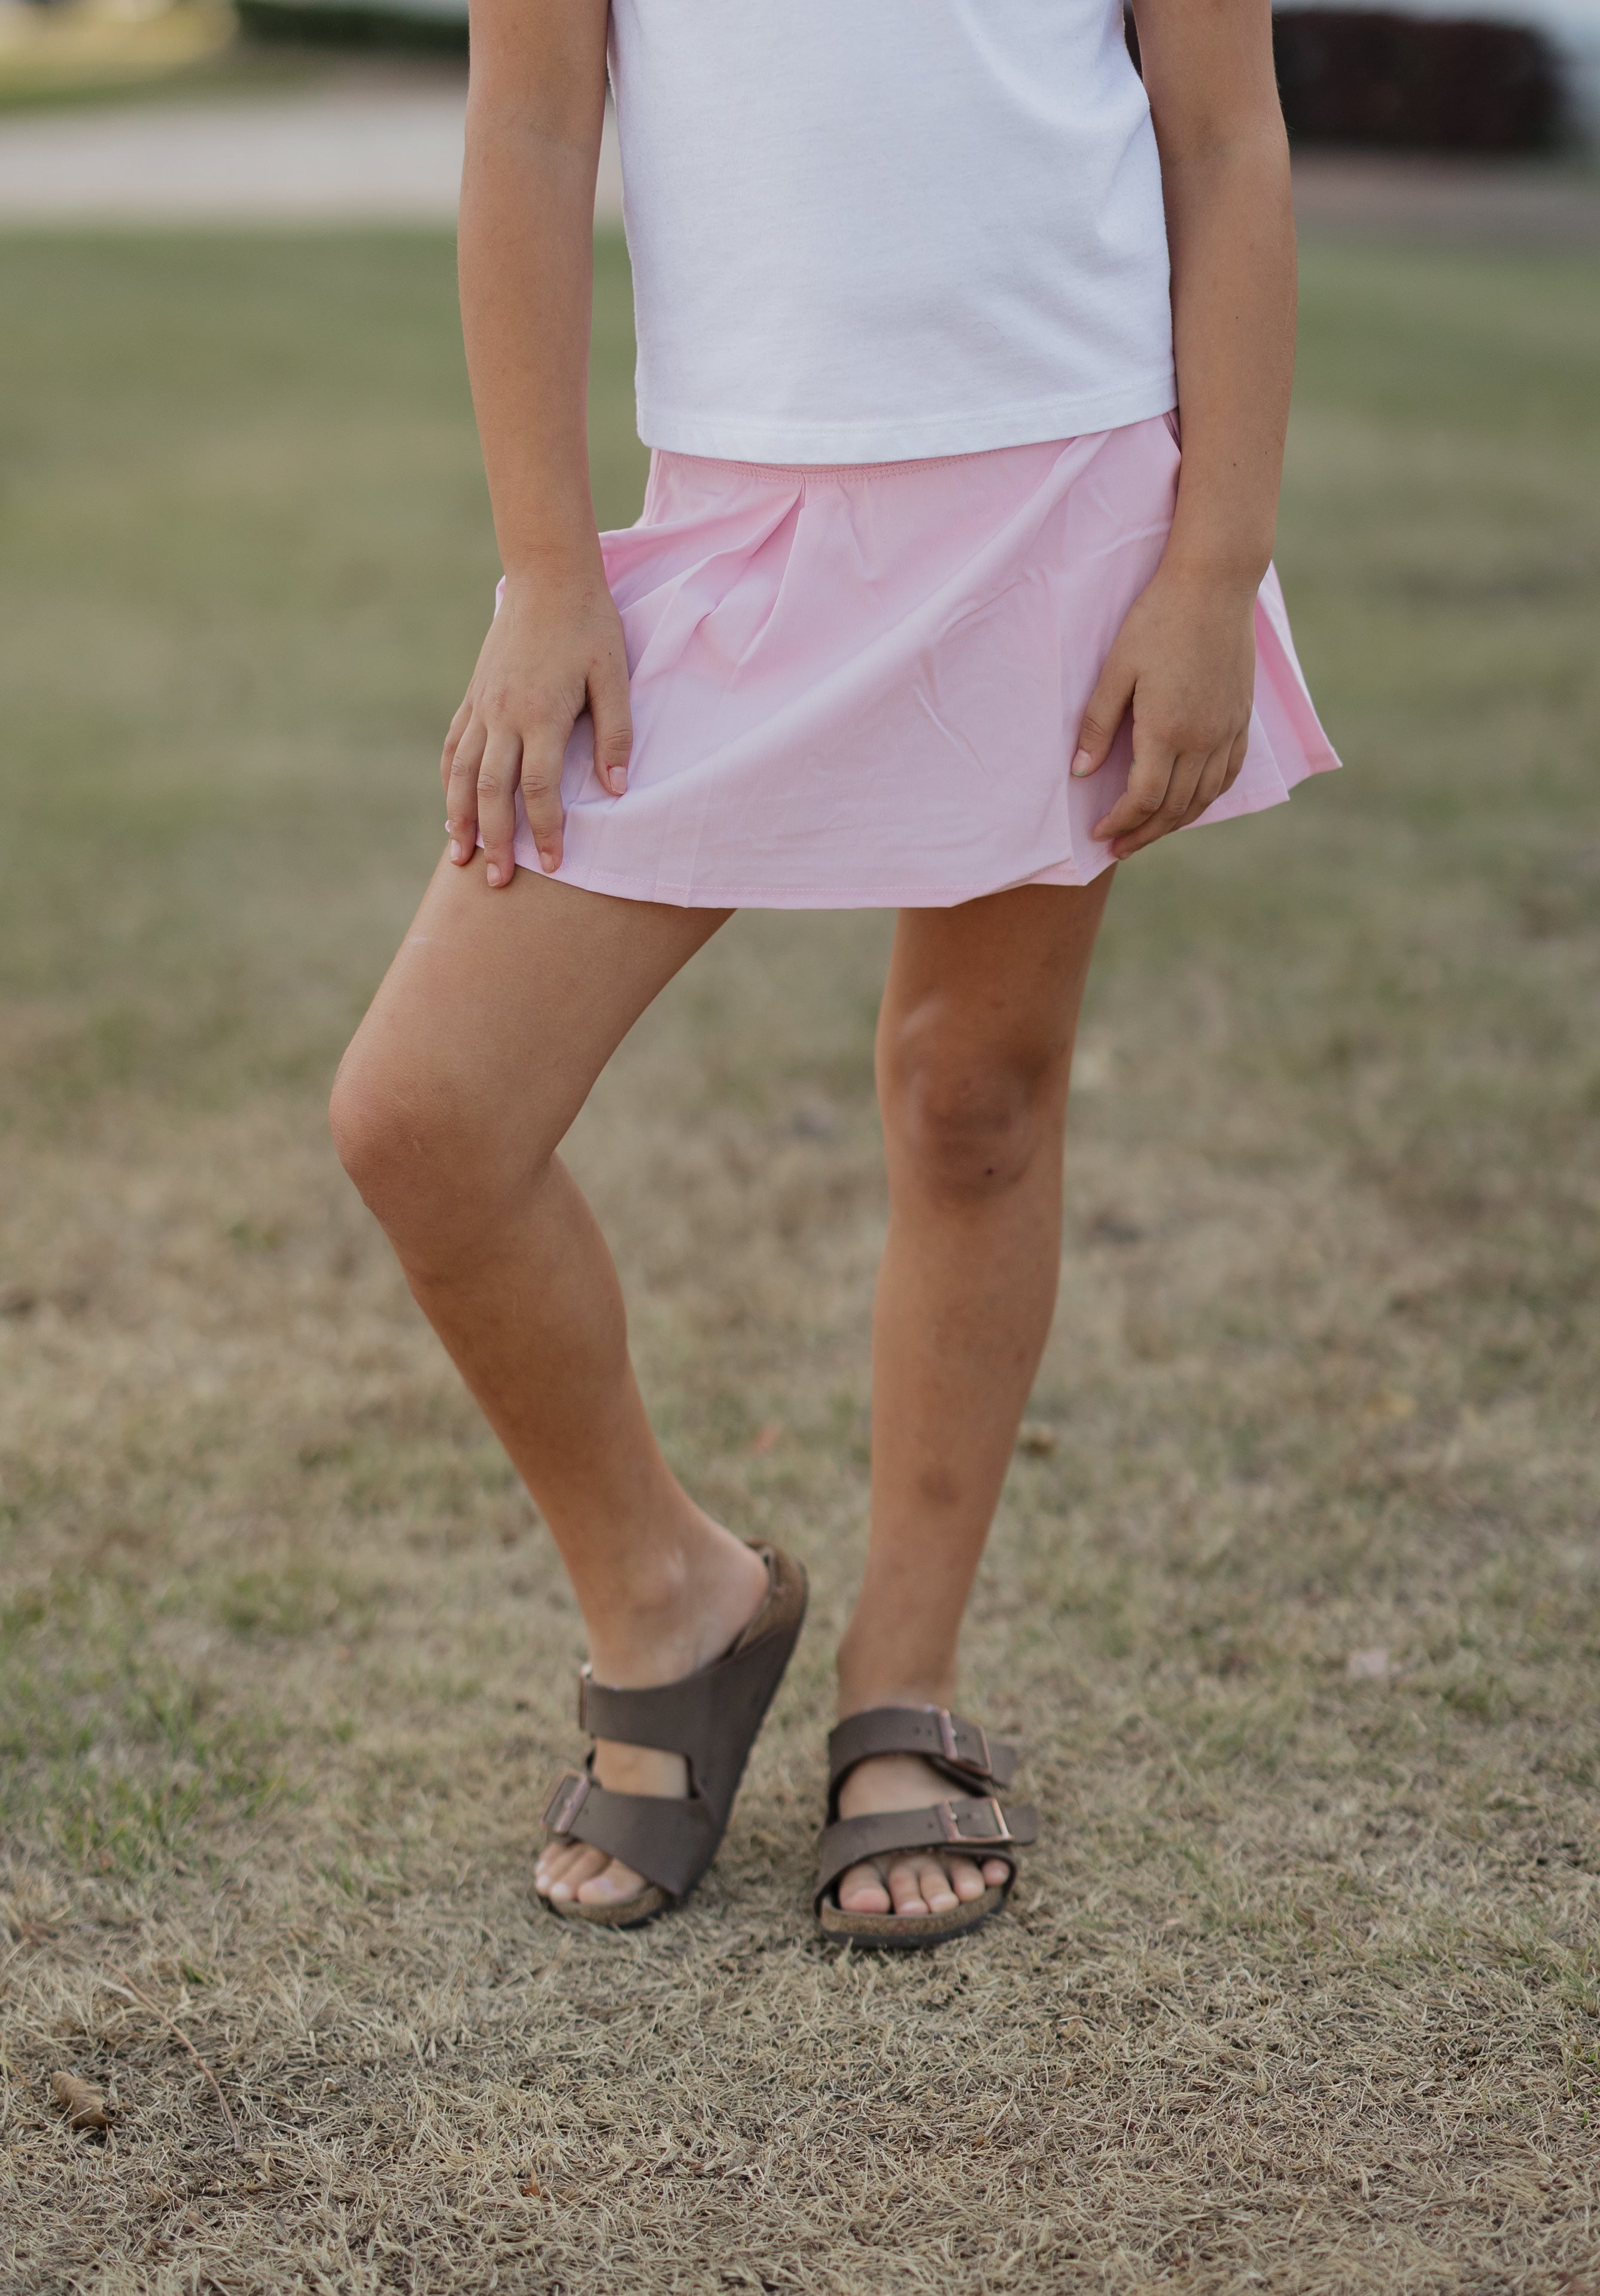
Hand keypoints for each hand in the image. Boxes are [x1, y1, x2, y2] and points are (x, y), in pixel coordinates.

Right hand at [440, 556, 631, 886]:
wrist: (547, 577)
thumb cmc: (590, 626)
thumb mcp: (614, 676)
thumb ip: (615, 735)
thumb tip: (617, 791)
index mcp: (540, 713)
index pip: (539, 787)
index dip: (546, 829)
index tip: (553, 863)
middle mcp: (503, 714)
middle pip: (492, 790)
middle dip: (495, 839)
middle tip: (497, 882)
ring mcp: (482, 705)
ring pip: (461, 773)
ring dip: (460, 818)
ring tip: (461, 857)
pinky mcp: (473, 696)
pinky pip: (453, 747)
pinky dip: (450, 782)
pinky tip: (452, 808)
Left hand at [1070, 565, 1256, 859]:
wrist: (1215, 584)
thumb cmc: (1157, 619)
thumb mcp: (1117, 670)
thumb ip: (1099, 726)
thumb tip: (1080, 773)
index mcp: (1167, 730)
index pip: (1144, 799)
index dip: (1120, 823)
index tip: (1099, 834)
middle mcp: (1203, 739)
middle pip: (1174, 808)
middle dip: (1143, 833)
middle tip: (1118, 848)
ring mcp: (1228, 730)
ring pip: (1204, 797)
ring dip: (1175, 822)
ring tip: (1148, 832)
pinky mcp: (1242, 717)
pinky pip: (1228, 773)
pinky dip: (1207, 797)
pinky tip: (1190, 802)